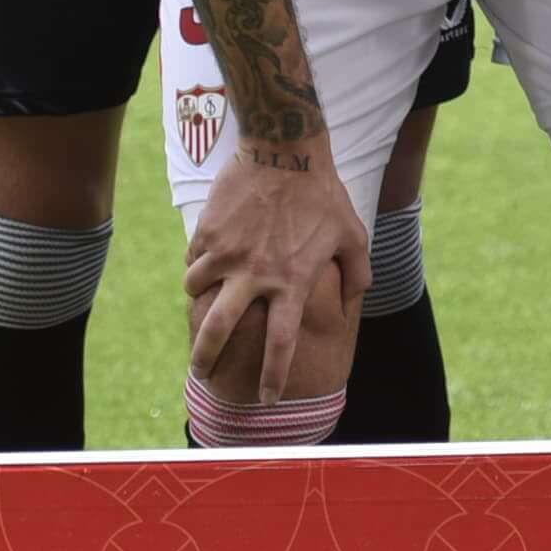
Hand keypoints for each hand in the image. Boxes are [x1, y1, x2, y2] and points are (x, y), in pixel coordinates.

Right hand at [183, 147, 372, 411]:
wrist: (285, 151)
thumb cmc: (324, 195)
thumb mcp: (353, 235)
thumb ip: (357, 272)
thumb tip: (357, 297)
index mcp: (294, 282)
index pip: (281, 343)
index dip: (273, 375)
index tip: (267, 398)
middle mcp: (257, 275)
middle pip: (219, 331)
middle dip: (206, 357)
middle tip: (200, 372)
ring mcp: (227, 255)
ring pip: (197, 294)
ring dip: (199, 299)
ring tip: (205, 296)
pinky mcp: (208, 233)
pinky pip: (193, 261)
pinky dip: (197, 265)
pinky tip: (207, 258)